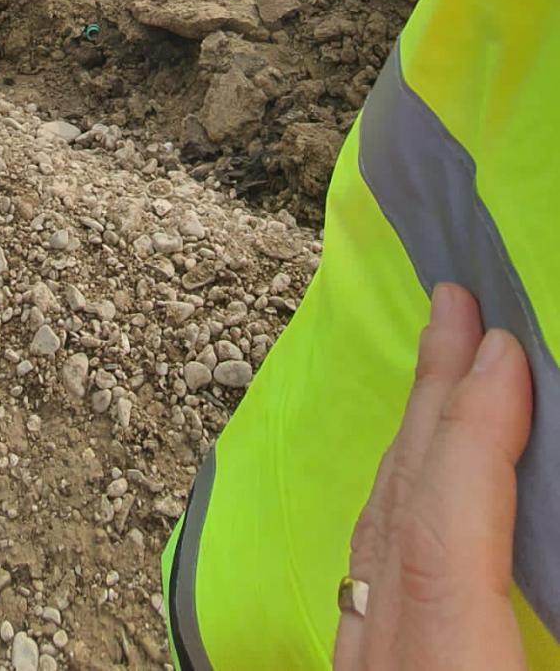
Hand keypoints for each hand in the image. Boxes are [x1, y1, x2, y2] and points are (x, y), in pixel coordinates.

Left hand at [334, 283, 531, 670]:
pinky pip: (367, 589)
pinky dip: (399, 517)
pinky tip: (416, 488)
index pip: (438, 538)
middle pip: (396, 524)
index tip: (499, 347)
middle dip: (431, 407)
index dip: (470, 433)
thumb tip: (534, 452)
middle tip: (455, 312)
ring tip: (442, 376)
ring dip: (412, 450)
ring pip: (370, 552)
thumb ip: (551, 597)